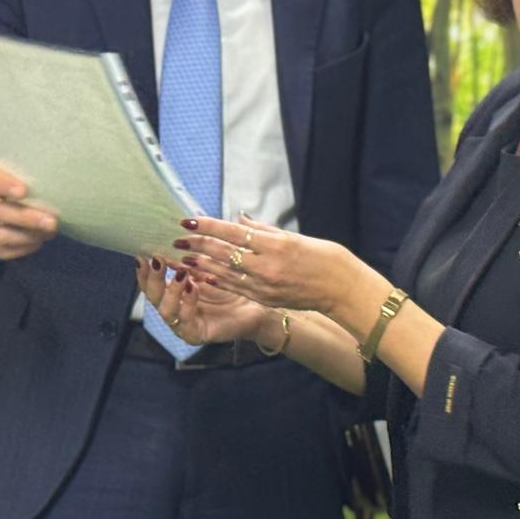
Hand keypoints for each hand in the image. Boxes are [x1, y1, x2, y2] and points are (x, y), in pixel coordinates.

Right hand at [0, 164, 57, 259]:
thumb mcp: (20, 178)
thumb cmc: (14, 187)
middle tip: (51, 222)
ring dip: (26, 237)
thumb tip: (57, 192)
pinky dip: (20, 250)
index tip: (24, 191)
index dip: (3, 184)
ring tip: (47, 234)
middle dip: (26, 218)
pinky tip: (36, 243)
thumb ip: (31, 181)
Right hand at [135, 256, 272, 346]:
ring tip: (180, 273)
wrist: (258, 306)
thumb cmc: (234, 284)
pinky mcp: (196, 334)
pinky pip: (186, 322)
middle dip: (152, 278)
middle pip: (152, 296)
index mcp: (174, 289)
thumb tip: (188, 223)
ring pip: (165, 310)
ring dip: (170, 290)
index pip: (151, 281)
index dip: (144, 269)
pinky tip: (193, 289)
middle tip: (157, 260)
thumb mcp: (212, 262)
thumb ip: (197, 249)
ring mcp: (183, 322)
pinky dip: (188, 304)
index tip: (143, 254)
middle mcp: (174, 307)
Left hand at [173, 214, 358, 316]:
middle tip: (178, 239)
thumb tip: (239, 220)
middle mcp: (267, 266)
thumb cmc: (323, 256)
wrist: (341, 288)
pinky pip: (236, 288)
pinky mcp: (265, 299)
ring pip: (225, 274)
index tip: (189, 220)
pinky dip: (217, 281)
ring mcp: (265, 285)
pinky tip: (202, 276)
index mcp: (275, 245)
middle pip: (224, 254)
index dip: (208, 226)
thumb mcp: (294, 236)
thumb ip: (263, 230)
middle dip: (198, 246)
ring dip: (201, 265)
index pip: (233, 233)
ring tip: (184, 258)